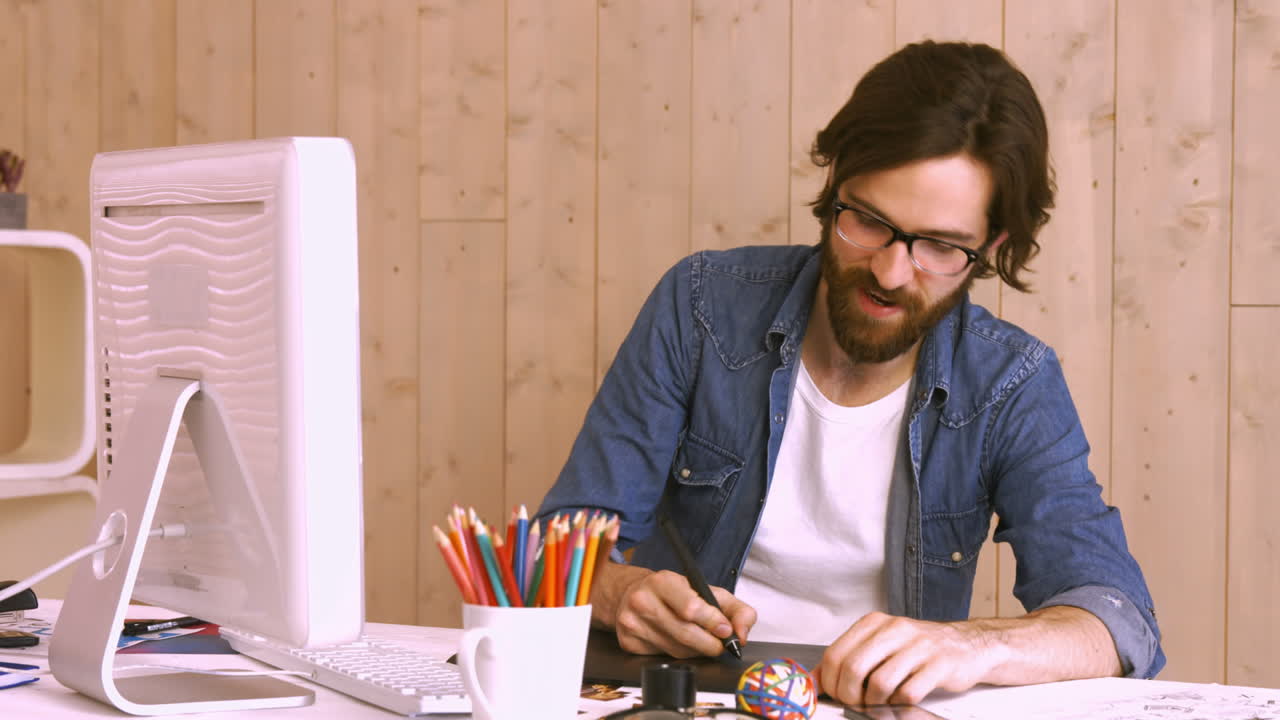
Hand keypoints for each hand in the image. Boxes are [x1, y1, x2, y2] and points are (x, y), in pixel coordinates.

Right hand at [596, 563, 755, 657]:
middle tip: (721, 644)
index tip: (727, 631)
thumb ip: (735, 608)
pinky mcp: (628, 642)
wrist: (632, 593)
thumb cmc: (673, 592)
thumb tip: (741, 634)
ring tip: (702, 641)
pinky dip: (679, 655)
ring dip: (696, 651)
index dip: (713, 623)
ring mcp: (632, 623)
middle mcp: (642, 600)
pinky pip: (663, 657)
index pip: (691, 608)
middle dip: (710, 644)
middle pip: (685, 633)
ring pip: (676, 650)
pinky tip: (679, 642)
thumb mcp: (705, 590)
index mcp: (662, 581)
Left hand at [816, 612, 1001, 706]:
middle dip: (848, 695)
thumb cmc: (919, 648)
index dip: (829, 681)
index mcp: (875, 623)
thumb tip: (814, 679)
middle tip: (854, 704)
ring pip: (880, 683)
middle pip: (854, 668)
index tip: (833, 695)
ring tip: (878, 703)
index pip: (836, 653)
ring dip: (874, 702)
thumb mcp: (881, 644)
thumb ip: (850, 658)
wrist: (967, 644)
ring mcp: (918, 647)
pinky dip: (899, 704)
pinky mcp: (939, 666)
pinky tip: (900, 700)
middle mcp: (894, 630)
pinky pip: (908, 693)